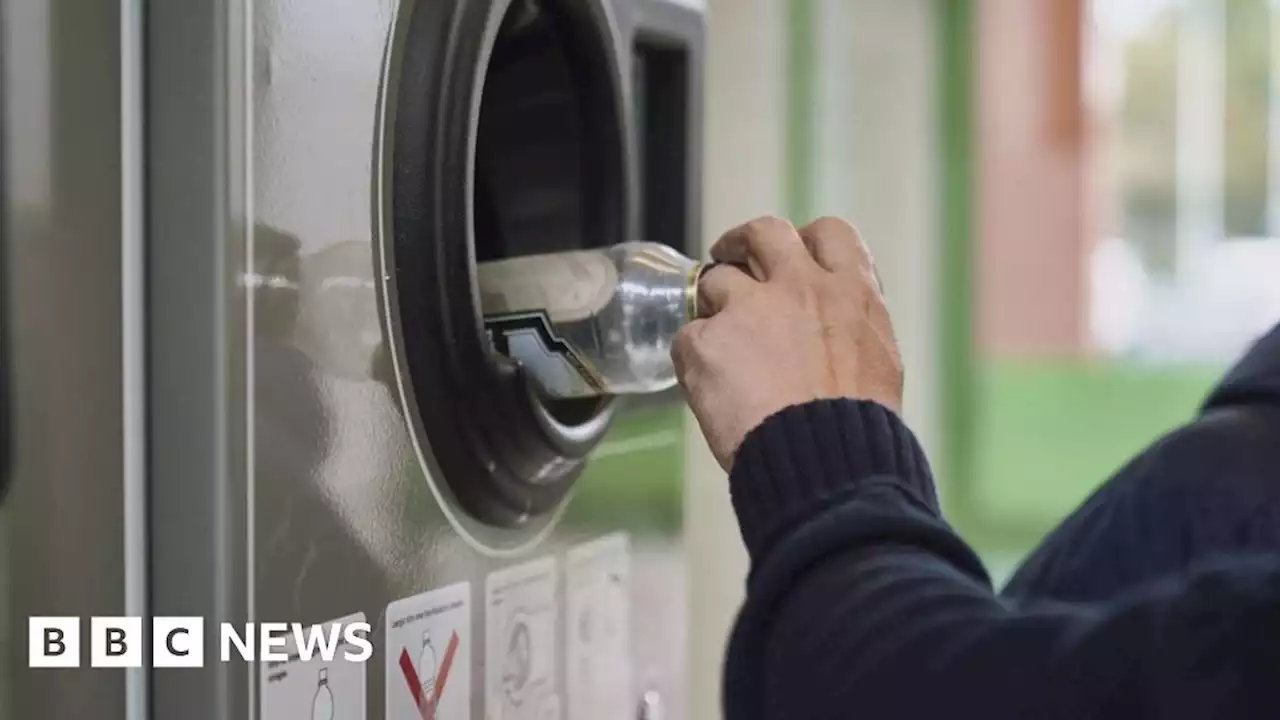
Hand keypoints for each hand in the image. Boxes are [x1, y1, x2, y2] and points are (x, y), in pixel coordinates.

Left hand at [673, 216, 902, 471]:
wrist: (824, 463)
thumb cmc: (857, 430)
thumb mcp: (878, 363)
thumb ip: (851, 330)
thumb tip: (836, 328)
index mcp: (850, 291)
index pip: (829, 233)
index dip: (806, 242)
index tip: (794, 257)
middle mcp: (797, 286)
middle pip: (763, 232)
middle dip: (742, 242)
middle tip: (729, 259)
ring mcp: (747, 309)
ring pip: (714, 282)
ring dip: (714, 307)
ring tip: (720, 346)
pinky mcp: (705, 342)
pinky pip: (687, 338)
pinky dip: (693, 359)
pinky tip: (709, 389)